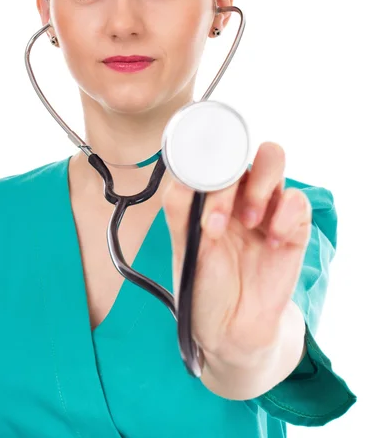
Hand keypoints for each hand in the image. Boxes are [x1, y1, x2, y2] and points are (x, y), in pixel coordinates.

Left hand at [162, 142, 311, 366]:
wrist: (231, 328)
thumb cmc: (203, 284)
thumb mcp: (183, 247)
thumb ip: (179, 208)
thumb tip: (180, 174)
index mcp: (208, 194)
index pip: (212, 154)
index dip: (208, 155)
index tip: (200, 172)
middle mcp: (237, 194)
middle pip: (244, 148)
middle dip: (231, 176)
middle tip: (218, 217)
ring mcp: (266, 208)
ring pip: (272, 162)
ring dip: (259, 188)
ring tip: (247, 222)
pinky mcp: (292, 227)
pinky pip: (297, 201)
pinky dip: (284, 216)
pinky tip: (271, 242)